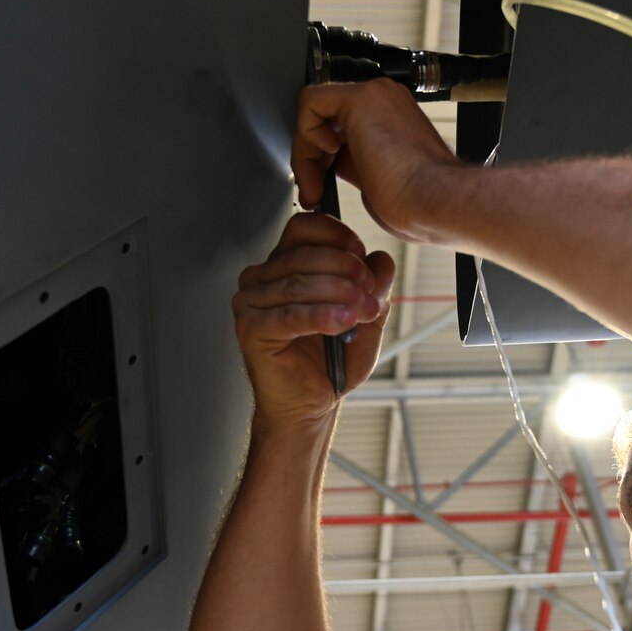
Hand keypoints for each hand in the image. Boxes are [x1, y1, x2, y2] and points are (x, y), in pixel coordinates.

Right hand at [233, 213, 397, 429]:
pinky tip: (343, 323)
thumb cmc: (331, 359)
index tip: (363, 254)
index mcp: (284, 263)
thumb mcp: (365, 314)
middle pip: (305, 256)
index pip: (304, 227)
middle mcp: (262, 278)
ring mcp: (250, 302)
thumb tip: (381, 259)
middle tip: (372, 294)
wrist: (312, 403)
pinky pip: (289, 315)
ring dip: (340, 295)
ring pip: (299, 283)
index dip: (337, 236)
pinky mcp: (250, 328)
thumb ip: (375, 285)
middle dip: (348, 272)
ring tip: (364, 313)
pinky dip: (321, 316)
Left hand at [294, 80, 457, 242]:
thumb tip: (330, 163)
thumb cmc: (419, 203)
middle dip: (310, 158)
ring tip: (315, 188)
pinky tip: (326, 158)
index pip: (341, 125)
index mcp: (393, 117)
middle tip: (313, 191)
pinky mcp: (361, 98)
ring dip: (305, 154)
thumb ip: (353, 161)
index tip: (322, 185)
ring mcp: (375, 95)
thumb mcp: (375, 178)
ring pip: (315, 111)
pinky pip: (311, 103)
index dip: (323, 157)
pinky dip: (305, 135)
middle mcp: (384, 100)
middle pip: (325, 117)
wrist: (434, 202)